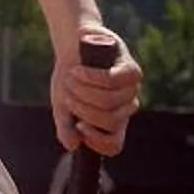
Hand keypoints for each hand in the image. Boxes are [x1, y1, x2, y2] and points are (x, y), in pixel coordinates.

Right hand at [54, 33, 141, 156]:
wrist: (72, 47)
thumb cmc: (68, 80)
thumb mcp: (62, 107)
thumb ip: (66, 128)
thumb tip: (73, 146)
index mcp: (110, 124)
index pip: (114, 145)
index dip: (97, 140)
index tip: (79, 127)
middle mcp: (124, 110)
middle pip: (110, 121)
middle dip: (83, 109)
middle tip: (67, 95)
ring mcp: (131, 91)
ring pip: (109, 101)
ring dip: (83, 90)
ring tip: (70, 79)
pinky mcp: (131, 71)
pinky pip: (111, 80)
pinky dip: (90, 77)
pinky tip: (77, 70)